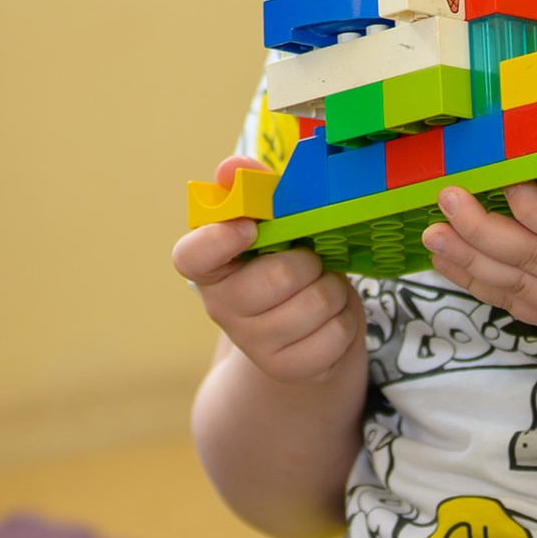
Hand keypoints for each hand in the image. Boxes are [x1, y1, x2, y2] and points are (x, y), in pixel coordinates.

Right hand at [174, 160, 365, 386]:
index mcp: (210, 267)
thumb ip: (254, 191)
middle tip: (310, 260)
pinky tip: (331, 317)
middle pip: (278, 277)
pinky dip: (346, 319)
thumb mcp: (273, 226)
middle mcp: (222, 308)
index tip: (248, 228)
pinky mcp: (289, 369)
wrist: (301, 332)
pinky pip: (336, 335)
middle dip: (309, 262)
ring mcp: (254, 344)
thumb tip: (232, 168)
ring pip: (315, 305)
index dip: (217, 241)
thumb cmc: (284, 263)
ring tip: (322, 287)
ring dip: (333, 289)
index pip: (190, 257)